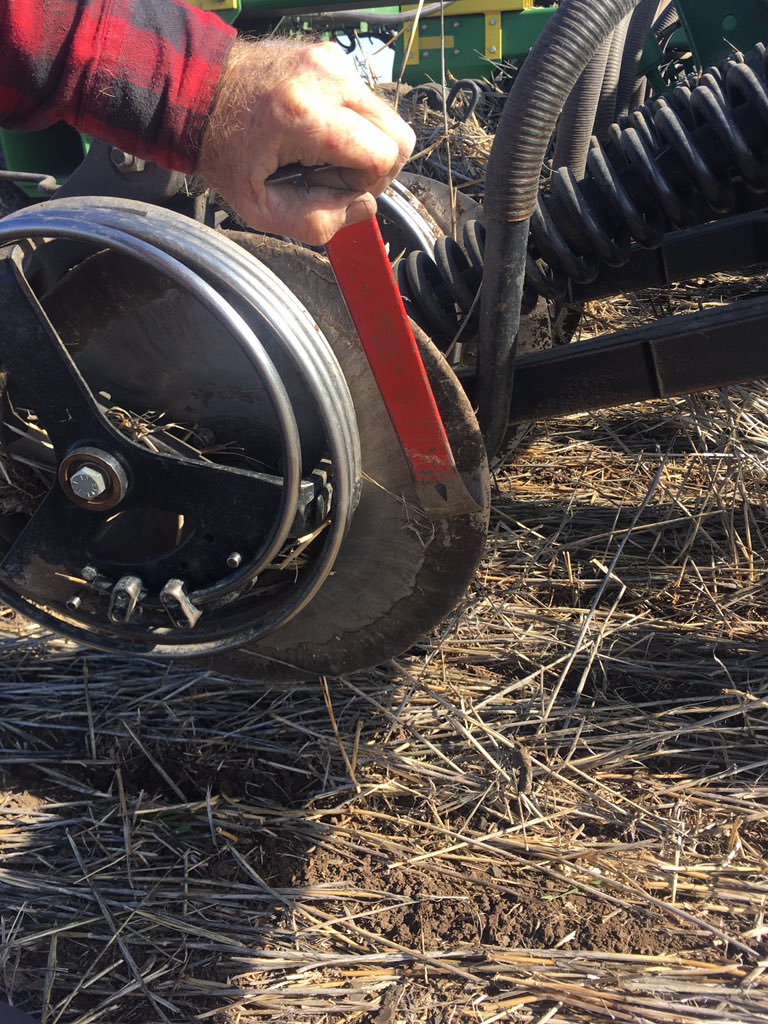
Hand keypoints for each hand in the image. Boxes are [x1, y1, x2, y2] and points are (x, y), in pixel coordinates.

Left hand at [198, 38, 414, 244]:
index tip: (333, 187)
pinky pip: (364, 100)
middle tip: (333, 174)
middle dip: (375, 165)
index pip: (385, 155)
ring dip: (362, 143)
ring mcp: (331, 61)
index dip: (367, 184)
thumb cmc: (225, 152)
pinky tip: (313, 130)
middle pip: (398, 134)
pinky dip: (348, 122)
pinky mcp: (330, 55)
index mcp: (307, 117)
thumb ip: (319, 222)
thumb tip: (364, 207)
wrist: (197, 93)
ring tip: (318, 151)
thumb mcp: (262, 210)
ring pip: (385, 118)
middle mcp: (326, 79)